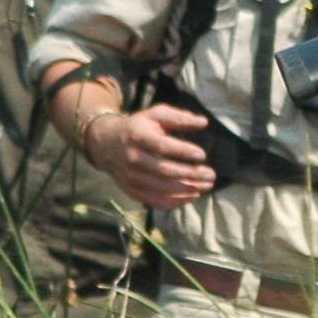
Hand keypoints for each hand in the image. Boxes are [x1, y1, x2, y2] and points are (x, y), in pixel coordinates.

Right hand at [87, 104, 216, 209]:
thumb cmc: (138, 127)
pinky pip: (155, 201)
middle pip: (164, 170)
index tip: (201, 155)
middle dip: (190, 174)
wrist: (107, 145)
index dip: (182, 151)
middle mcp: (132, 158)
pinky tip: (191, 196)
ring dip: (187, 189)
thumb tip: (203, 122)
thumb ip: (179, 118)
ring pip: (161, 188)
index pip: (162, 146)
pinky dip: (175, 201)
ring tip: (206, 186)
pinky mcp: (132, 191)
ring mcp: (131, 178)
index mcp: (138, 136)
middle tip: (210, 174)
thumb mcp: (155, 115)